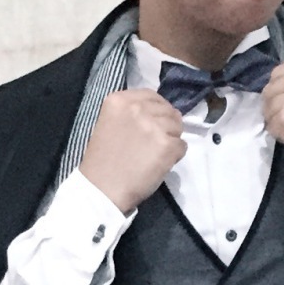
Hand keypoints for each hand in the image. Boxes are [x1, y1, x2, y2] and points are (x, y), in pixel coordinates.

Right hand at [80, 88, 185, 213]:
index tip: (152, 123)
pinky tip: (159, 164)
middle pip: (167, 110)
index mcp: (119, 100)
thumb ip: (130, 113)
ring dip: (171, 140)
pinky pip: (182, 145)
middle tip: (155, 143)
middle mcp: (137, 108)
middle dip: (166, 125)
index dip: (157, 109)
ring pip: (178, 127)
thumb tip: (160, 113)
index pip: (151, 95)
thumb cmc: (102, 161)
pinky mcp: (166, 145)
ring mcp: (154, 125)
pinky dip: (175, 156)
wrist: (102, 189)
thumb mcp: (109, 124)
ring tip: (155, 154)